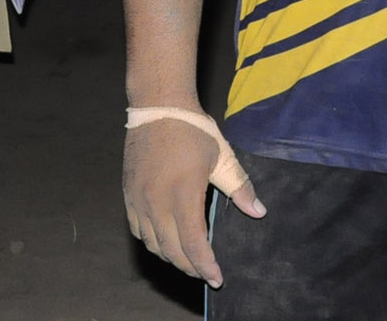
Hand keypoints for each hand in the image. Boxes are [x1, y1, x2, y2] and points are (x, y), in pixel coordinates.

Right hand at [123, 113, 263, 287]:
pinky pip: (137, 229)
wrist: (158, 106)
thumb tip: (258, 212)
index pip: (192, 243)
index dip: (204, 265)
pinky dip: (152, 242)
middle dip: (190, 266)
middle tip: (206, 274)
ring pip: (151, 243)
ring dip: (170, 256)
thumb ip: (240, 186)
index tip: (216, 278)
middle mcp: (156, 201)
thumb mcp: (222, 155)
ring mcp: (138, 199)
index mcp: (183, 193)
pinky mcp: (128, 194)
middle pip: (171, 250)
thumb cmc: (194, 129)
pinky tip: (165, 241)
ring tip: (188, 260)